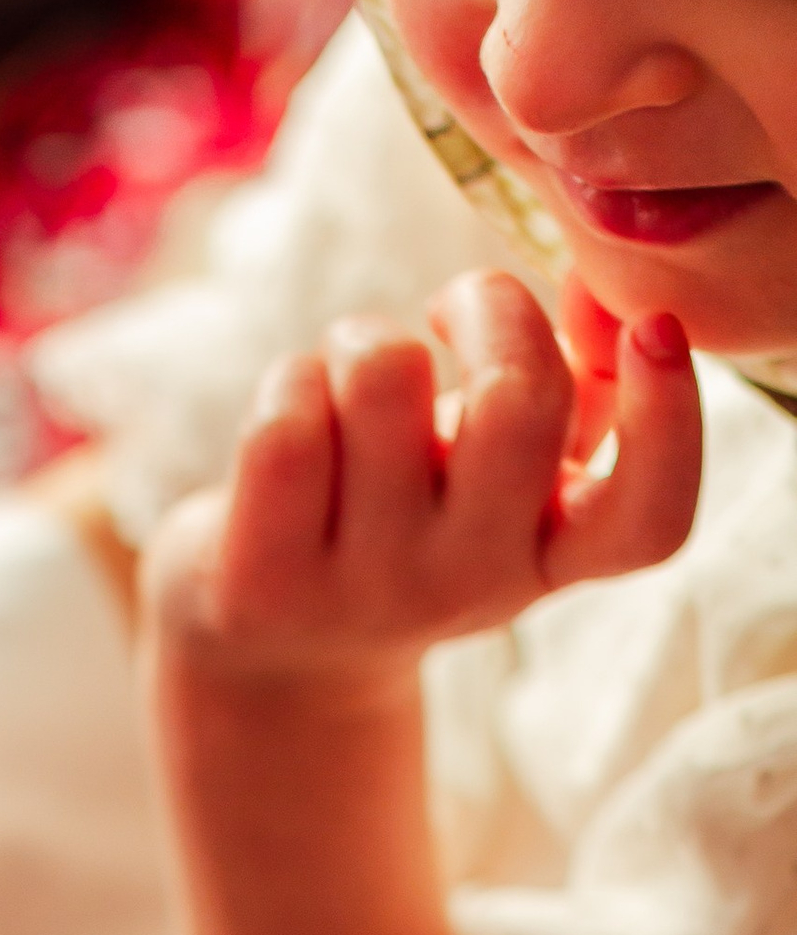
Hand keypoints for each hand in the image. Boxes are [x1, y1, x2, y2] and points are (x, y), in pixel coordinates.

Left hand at [148, 268, 702, 690]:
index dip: (669, 419)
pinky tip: (293, 414)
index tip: (653, 329)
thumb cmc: (407, 517)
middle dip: (491, 304)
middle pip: (517, 402)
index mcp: (550, 556)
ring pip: (383, 373)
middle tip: (455, 309)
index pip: (649, 518)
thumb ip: (576, 387)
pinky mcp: (265, 581)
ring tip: (351, 379)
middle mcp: (470, 585)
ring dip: (363, 339)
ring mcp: (367, 589)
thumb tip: (599, 290)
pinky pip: (288, 416)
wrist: (272, 644)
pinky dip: (290, 380)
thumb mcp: (504, 475)